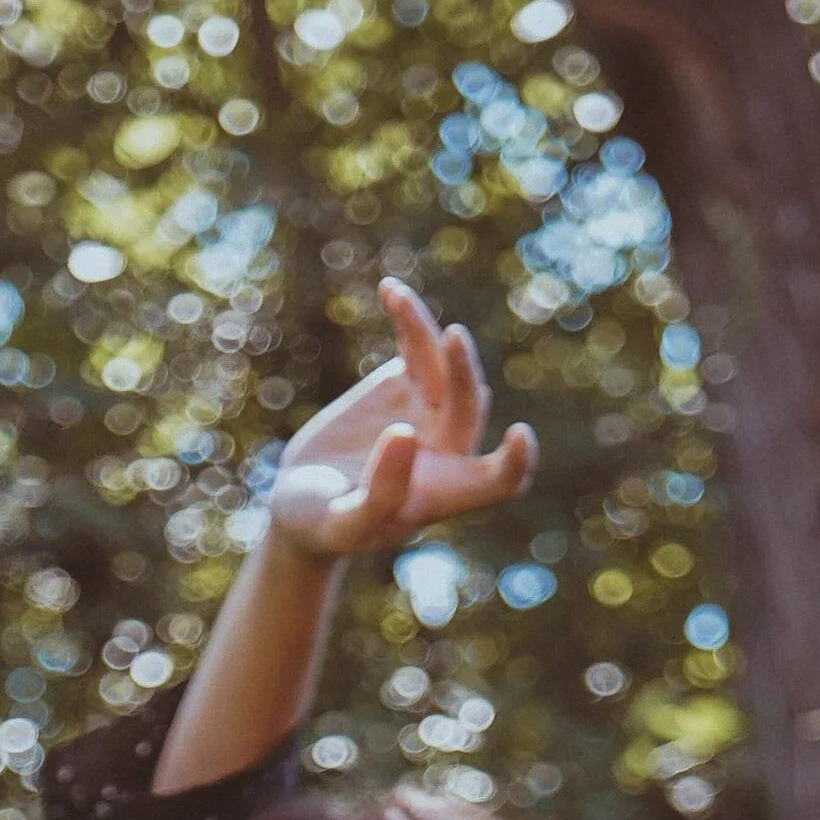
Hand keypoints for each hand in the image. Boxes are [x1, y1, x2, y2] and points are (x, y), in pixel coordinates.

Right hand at [267, 275, 536, 566]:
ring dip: (427, 333)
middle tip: (451, 338)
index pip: (500, 479)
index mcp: (445, 492)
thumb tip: (405, 432)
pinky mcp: (403, 382)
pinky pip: (416, 344)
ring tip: (398, 299)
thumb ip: (380, 492)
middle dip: (463, 373)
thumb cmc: (325, 527)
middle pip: (471, 405)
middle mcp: (447, 448)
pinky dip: (407, 318)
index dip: (515, 460)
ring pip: (444, 365)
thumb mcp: (345, 524)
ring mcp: (428, 409)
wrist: (300, 501)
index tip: (519, 433)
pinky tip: (390, 292)